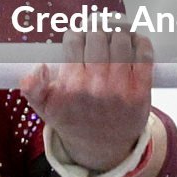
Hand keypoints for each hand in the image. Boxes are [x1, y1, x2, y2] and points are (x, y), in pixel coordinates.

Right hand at [18, 23, 153, 172]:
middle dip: (96, 30)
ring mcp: (121, 87)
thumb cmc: (74, 120)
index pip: (74, 41)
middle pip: (98, 36)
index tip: (78, 36)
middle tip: (97, 31)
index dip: (75, 35)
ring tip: (115, 32)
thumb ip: (32, 88)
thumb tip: (38, 67)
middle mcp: (97, 85)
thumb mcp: (45, 108)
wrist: (102, 146)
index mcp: (72, 85)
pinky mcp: (141, 90)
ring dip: (119, 31)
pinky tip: (135, 40)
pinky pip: (144, 56)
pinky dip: (141, 43)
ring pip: (121, 41)